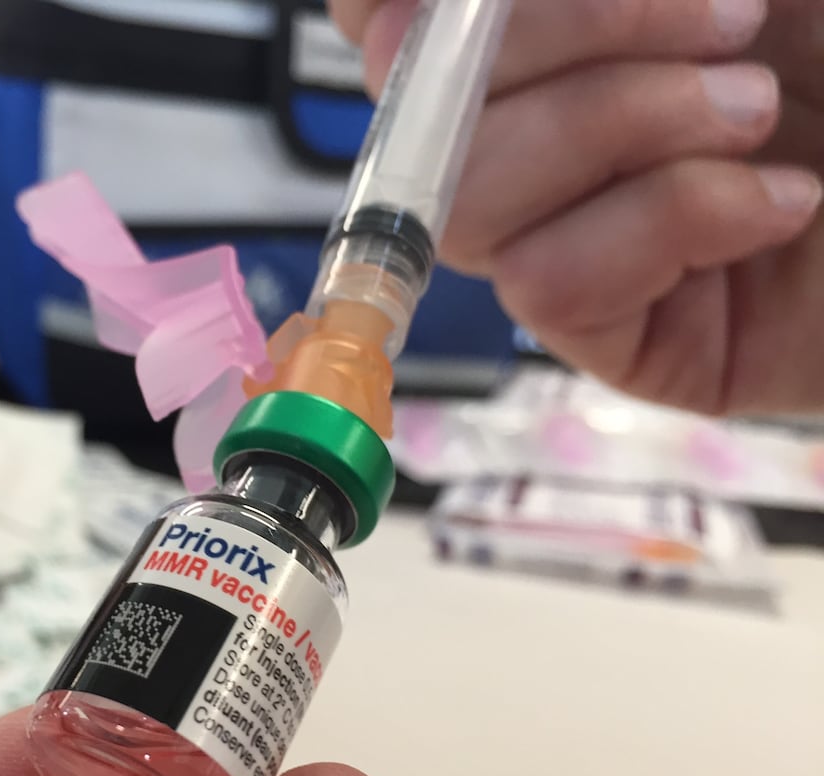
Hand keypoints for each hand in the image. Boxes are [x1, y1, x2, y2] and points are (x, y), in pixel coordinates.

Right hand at [332, 0, 823, 414]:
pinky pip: (550, 286)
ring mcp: (586, 239)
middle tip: (732, 20)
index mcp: (573, 35)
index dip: (400, 9)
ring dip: (616, 128)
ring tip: (758, 113)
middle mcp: (557, 133)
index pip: (400, 29)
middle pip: (415, 106)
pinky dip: (669, 224)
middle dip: (562, 40)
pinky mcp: (626, 340)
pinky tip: (778, 203)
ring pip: (468, 199)